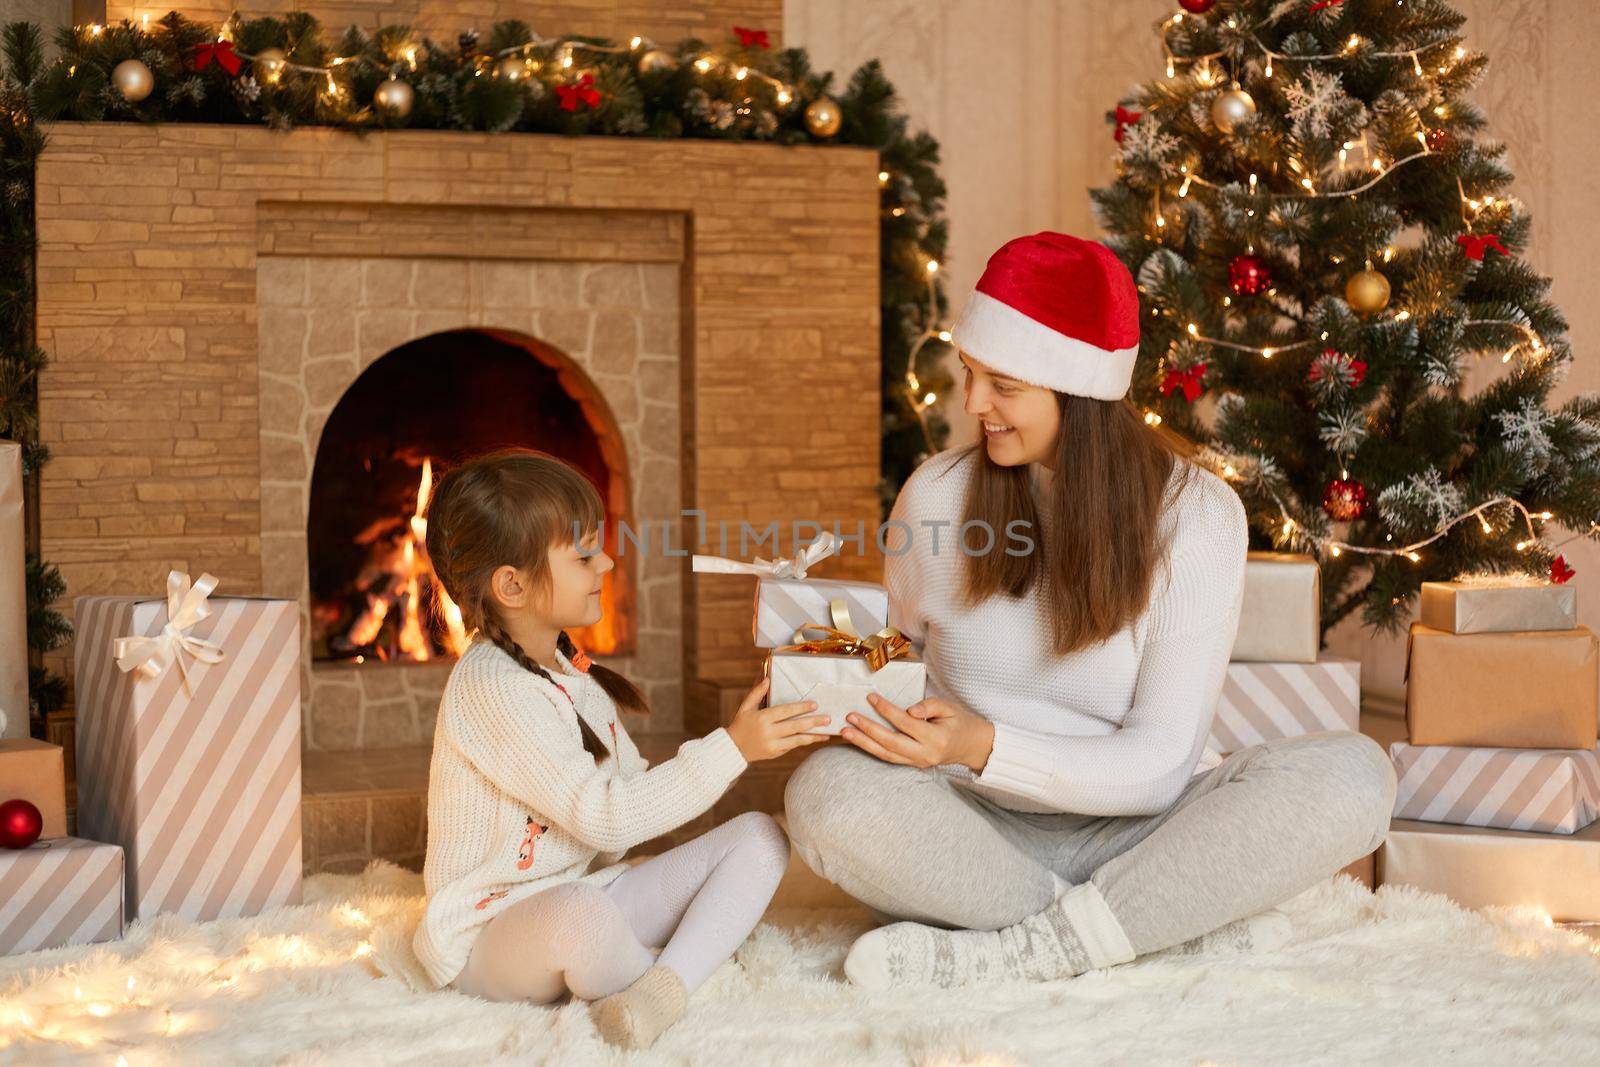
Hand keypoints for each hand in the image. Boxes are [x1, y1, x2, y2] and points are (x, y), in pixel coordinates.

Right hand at [725, 677, 831, 763]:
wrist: (733, 749)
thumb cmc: (740, 724)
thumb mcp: (745, 707)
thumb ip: (757, 692)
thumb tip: (768, 678)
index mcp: (762, 718)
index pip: (785, 711)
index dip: (801, 708)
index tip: (815, 704)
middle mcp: (768, 732)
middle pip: (795, 726)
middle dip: (813, 722)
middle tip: (828, 718)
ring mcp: (773, 745)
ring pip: (797, 740)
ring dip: (813, 736)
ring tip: (827, 732)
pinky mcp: (775, 753)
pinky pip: (793, 746)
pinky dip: (805, 742)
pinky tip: (815, 738)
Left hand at [840, 694, 994, 770]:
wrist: (972, 746)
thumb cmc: (960, 722)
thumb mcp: (949, 708)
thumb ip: (929, 707)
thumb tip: (909, 710)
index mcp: (936, 738)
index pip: (905, 723)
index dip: (887, 710)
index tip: (871, 697)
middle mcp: (925, 754)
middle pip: (891, 743)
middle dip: (868, 730)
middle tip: (850, 717)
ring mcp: (918, 762)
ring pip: (886, 755)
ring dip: (863, 744)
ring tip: (845, 732)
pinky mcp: (913, 765)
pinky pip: (889, 758)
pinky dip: (871, 749)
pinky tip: (858, 740)